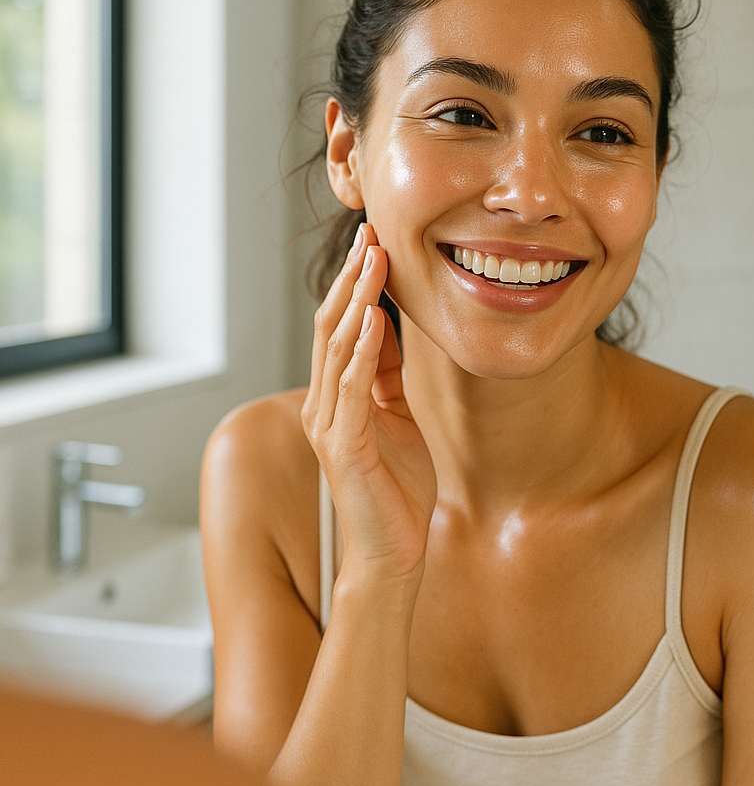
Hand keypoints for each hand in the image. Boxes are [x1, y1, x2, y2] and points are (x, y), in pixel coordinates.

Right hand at [302, 223, 436, 584]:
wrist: (394, 552)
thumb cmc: (397, 490)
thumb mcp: (396, 417)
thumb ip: (384, 376)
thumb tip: (385, 326)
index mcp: (337, 397)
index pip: (341, 328)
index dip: (357, 284)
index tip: (376, 242)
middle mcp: (324, 405)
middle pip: (331, 326)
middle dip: (353, 278)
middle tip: (371, 233)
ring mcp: (329, 425)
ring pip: (336, 348)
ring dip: (356, 300)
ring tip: (373, 259)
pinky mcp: (344, 447)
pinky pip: (350, 388)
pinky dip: (360, 350)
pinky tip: (374, 319)